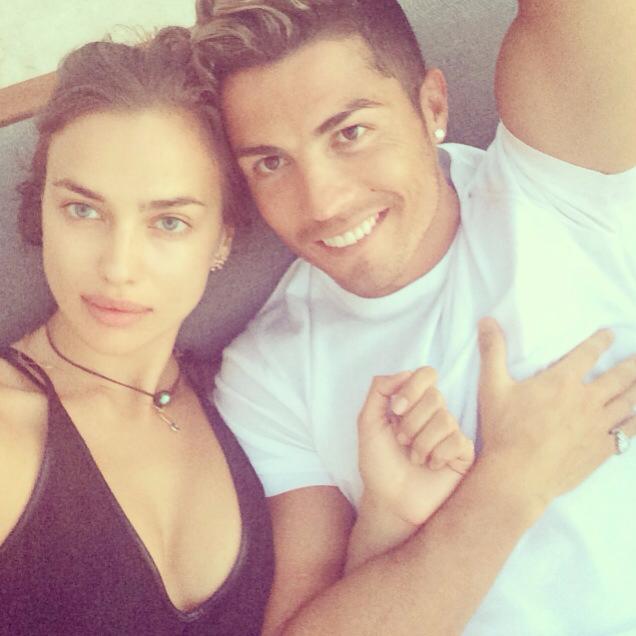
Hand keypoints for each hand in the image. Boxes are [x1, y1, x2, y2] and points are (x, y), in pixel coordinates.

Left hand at [357, 369, 474, 525]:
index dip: (412, 389)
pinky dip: (437, 455)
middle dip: (411, 422)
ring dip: (421, 443)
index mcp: (414, 403)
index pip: (426, 374)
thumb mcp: (368, 422)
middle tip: (401, 441)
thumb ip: (379, 390)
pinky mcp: (463, 453)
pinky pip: (457, 441)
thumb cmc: (378, 464)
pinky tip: (431, 467)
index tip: (395, 410)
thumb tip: (405, 372)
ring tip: (414, 458)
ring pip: (445, 419)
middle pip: (435, 396)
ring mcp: (451, 433)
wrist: (390, 501)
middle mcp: (435, 414)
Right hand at [478, 317, 635, 505]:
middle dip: (632, 364)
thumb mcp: (492, 387)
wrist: (519, 475)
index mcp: (562, 381)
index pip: (587, 354)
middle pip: (619, 377)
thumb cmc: (504, 430)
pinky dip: (635, 421)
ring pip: (629, 402)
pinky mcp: (601, 449)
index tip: (609, 334)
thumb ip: (492, 351)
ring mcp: (597, 425)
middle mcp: (586, 400)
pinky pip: (628, 432)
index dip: (600, 341)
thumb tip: (487, 320)